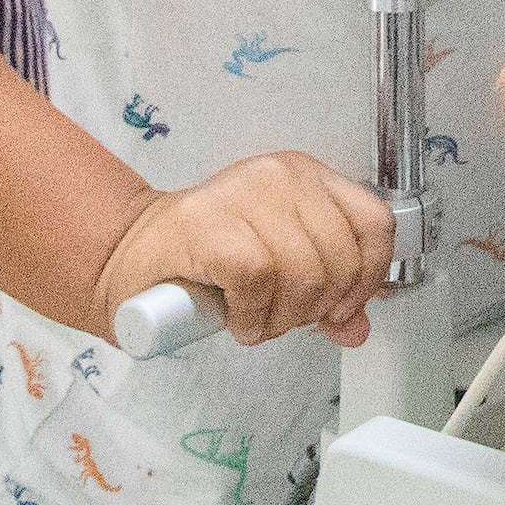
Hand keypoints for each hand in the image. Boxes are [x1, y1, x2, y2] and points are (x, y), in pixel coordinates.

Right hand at [88, 150, 395, 347]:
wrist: (131, 257)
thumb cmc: (206, 260)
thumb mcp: (280, 269)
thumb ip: (325, 294)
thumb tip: (358, 328)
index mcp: (308, 177)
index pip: (373, 223)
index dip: (368, 277)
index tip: (344, 309)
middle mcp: (280, 175)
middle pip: (340, 259)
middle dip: (315, 308)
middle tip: (280, 318)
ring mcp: (243, 194)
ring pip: (304, 273)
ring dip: (281, 319)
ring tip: (255, 320)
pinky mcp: (211, 224)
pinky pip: (259, 280)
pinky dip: (251, 315)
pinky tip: (235, 319)